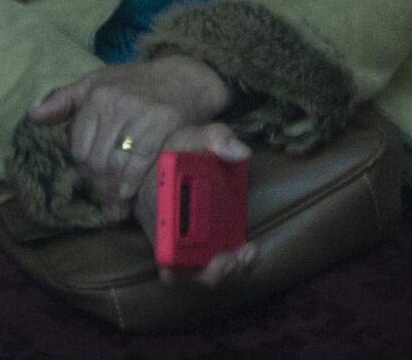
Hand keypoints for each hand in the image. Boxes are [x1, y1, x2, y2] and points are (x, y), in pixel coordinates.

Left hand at [29, 55, 231, 218]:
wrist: (187, 77)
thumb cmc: (138, 83)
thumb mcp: (99, 82)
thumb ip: (65, 99)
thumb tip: (33, 116)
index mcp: (96, 95)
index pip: (79, 147)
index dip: (84, 172)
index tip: (92, 186)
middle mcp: (116, 103)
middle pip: (97, 159)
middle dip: (99, 186)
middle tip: (105, 202)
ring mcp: (140, 112)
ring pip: (116, 163)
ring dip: (113, 190)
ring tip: (116, 206)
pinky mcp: (164, 121)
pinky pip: (141, 160)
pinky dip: (132, 181)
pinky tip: (128, 195)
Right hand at [129, 121, 260, 290]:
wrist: (162, 158)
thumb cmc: (179, 150)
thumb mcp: (196, 136)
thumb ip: (217, 138)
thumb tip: (243, 153)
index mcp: (160, 211)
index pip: (164, 252)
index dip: (183, 260)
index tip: (212, 253)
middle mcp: (164, 235)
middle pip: (179, 273)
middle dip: (213, 273)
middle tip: (241, 256)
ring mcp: (180, 243)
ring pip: (194, 274)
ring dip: (226, 272)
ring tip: (251, 254)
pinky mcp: (197, 243)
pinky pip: (207, 264)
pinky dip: (230, 263)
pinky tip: (249, 249)